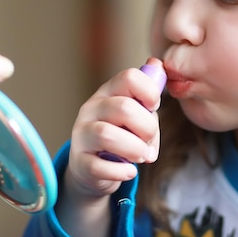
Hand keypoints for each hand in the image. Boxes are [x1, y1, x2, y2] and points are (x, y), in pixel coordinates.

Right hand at [55, 58, 162, 236]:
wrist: (93, 170)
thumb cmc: (121, 136)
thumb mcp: (136, 113)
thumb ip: (147, 94)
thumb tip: (157, 65)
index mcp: (108, 92)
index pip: (129, 77)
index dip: (149, 92)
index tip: (153, 107)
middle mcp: (91, 108)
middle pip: (124, 108)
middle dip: (147, 128)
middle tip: (149, 141)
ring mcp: (81, 135)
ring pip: (107, 135)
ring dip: (134, 149)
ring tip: (141, 156)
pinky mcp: (80, 162)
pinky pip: (100, 166)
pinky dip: (122, 171)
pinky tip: (129, 171)